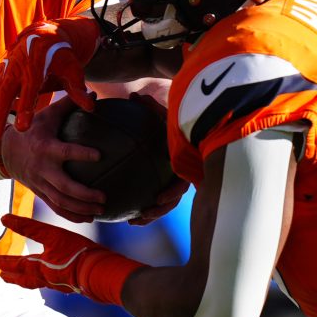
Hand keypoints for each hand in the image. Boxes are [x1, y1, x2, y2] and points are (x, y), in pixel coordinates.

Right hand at [0, 17, 101, 139]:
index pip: (30, 89)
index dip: (25, 107)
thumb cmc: (60, 55)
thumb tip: (90, 105)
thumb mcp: (73, 68)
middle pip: (4, 93)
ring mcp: (3, 70)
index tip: (22, 127)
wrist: (43, 34)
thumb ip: (78, 88)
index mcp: (36, 65)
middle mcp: (16, 67)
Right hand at [0, 97, 104, 221]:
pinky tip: (89, 217)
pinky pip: (56, 208)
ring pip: (61, 202)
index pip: (65, 152)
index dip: (81, 154)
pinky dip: (72, 215)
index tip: (100, 154)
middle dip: (85, 194)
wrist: (5, 151)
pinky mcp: (40, 192)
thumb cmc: (33, 129)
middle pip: (64, 187)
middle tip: (104, 197)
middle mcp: (43, 168)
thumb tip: (95, 95)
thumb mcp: (48, 114)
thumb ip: (70, 104)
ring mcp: (40, 183)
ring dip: (81, 208)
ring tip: (101, 210)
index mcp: (46, 147)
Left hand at [0, 213, 145, 304]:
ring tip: (21, 277)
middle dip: (10, 275)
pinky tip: (52, 277)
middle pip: (23, 279)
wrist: (105, 274)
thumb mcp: (52, 235)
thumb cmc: (79, 254)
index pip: (14, 264)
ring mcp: (60, 284)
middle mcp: (46, 279)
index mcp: (39, 268)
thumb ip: (28, 227)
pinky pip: (52, 283)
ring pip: (37, 283)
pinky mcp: (73, 285)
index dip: (0, 260)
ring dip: (25, 279)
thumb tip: (3, 218)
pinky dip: (45, 280)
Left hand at [116, 90, 189, 225]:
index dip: (172, 191)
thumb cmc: (175, 117)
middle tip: (143, 214)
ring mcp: (177, 181)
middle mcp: (184, 174)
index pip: (182, 181)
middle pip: (174, 198)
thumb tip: (134, 95)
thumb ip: (152, 106)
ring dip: (151, 214)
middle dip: (160, 209)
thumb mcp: (165, 112)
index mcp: (185, 161)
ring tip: (132, 221)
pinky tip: (127, 214)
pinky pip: (157, 199)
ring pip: (166, 204)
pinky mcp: (169, 184)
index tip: (158, 198)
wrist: (189, 126)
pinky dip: (145, 207)